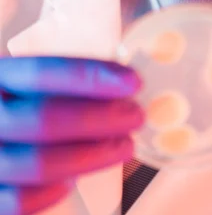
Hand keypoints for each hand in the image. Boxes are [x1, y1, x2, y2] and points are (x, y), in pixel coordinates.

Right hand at [0, 56, 143, 214]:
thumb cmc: (22, 106)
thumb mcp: (28, 83)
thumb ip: (67, 78)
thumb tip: (122, 72)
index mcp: (0, 78)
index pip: (42, 72)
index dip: (90, 76)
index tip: (131, 81)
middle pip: (44, 119)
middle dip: (99, 118)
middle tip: (136, 115)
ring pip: (38, 164)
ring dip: (90, 156)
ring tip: (123, 146)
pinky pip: (18, 202)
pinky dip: (50, 193)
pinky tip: (74, 180)